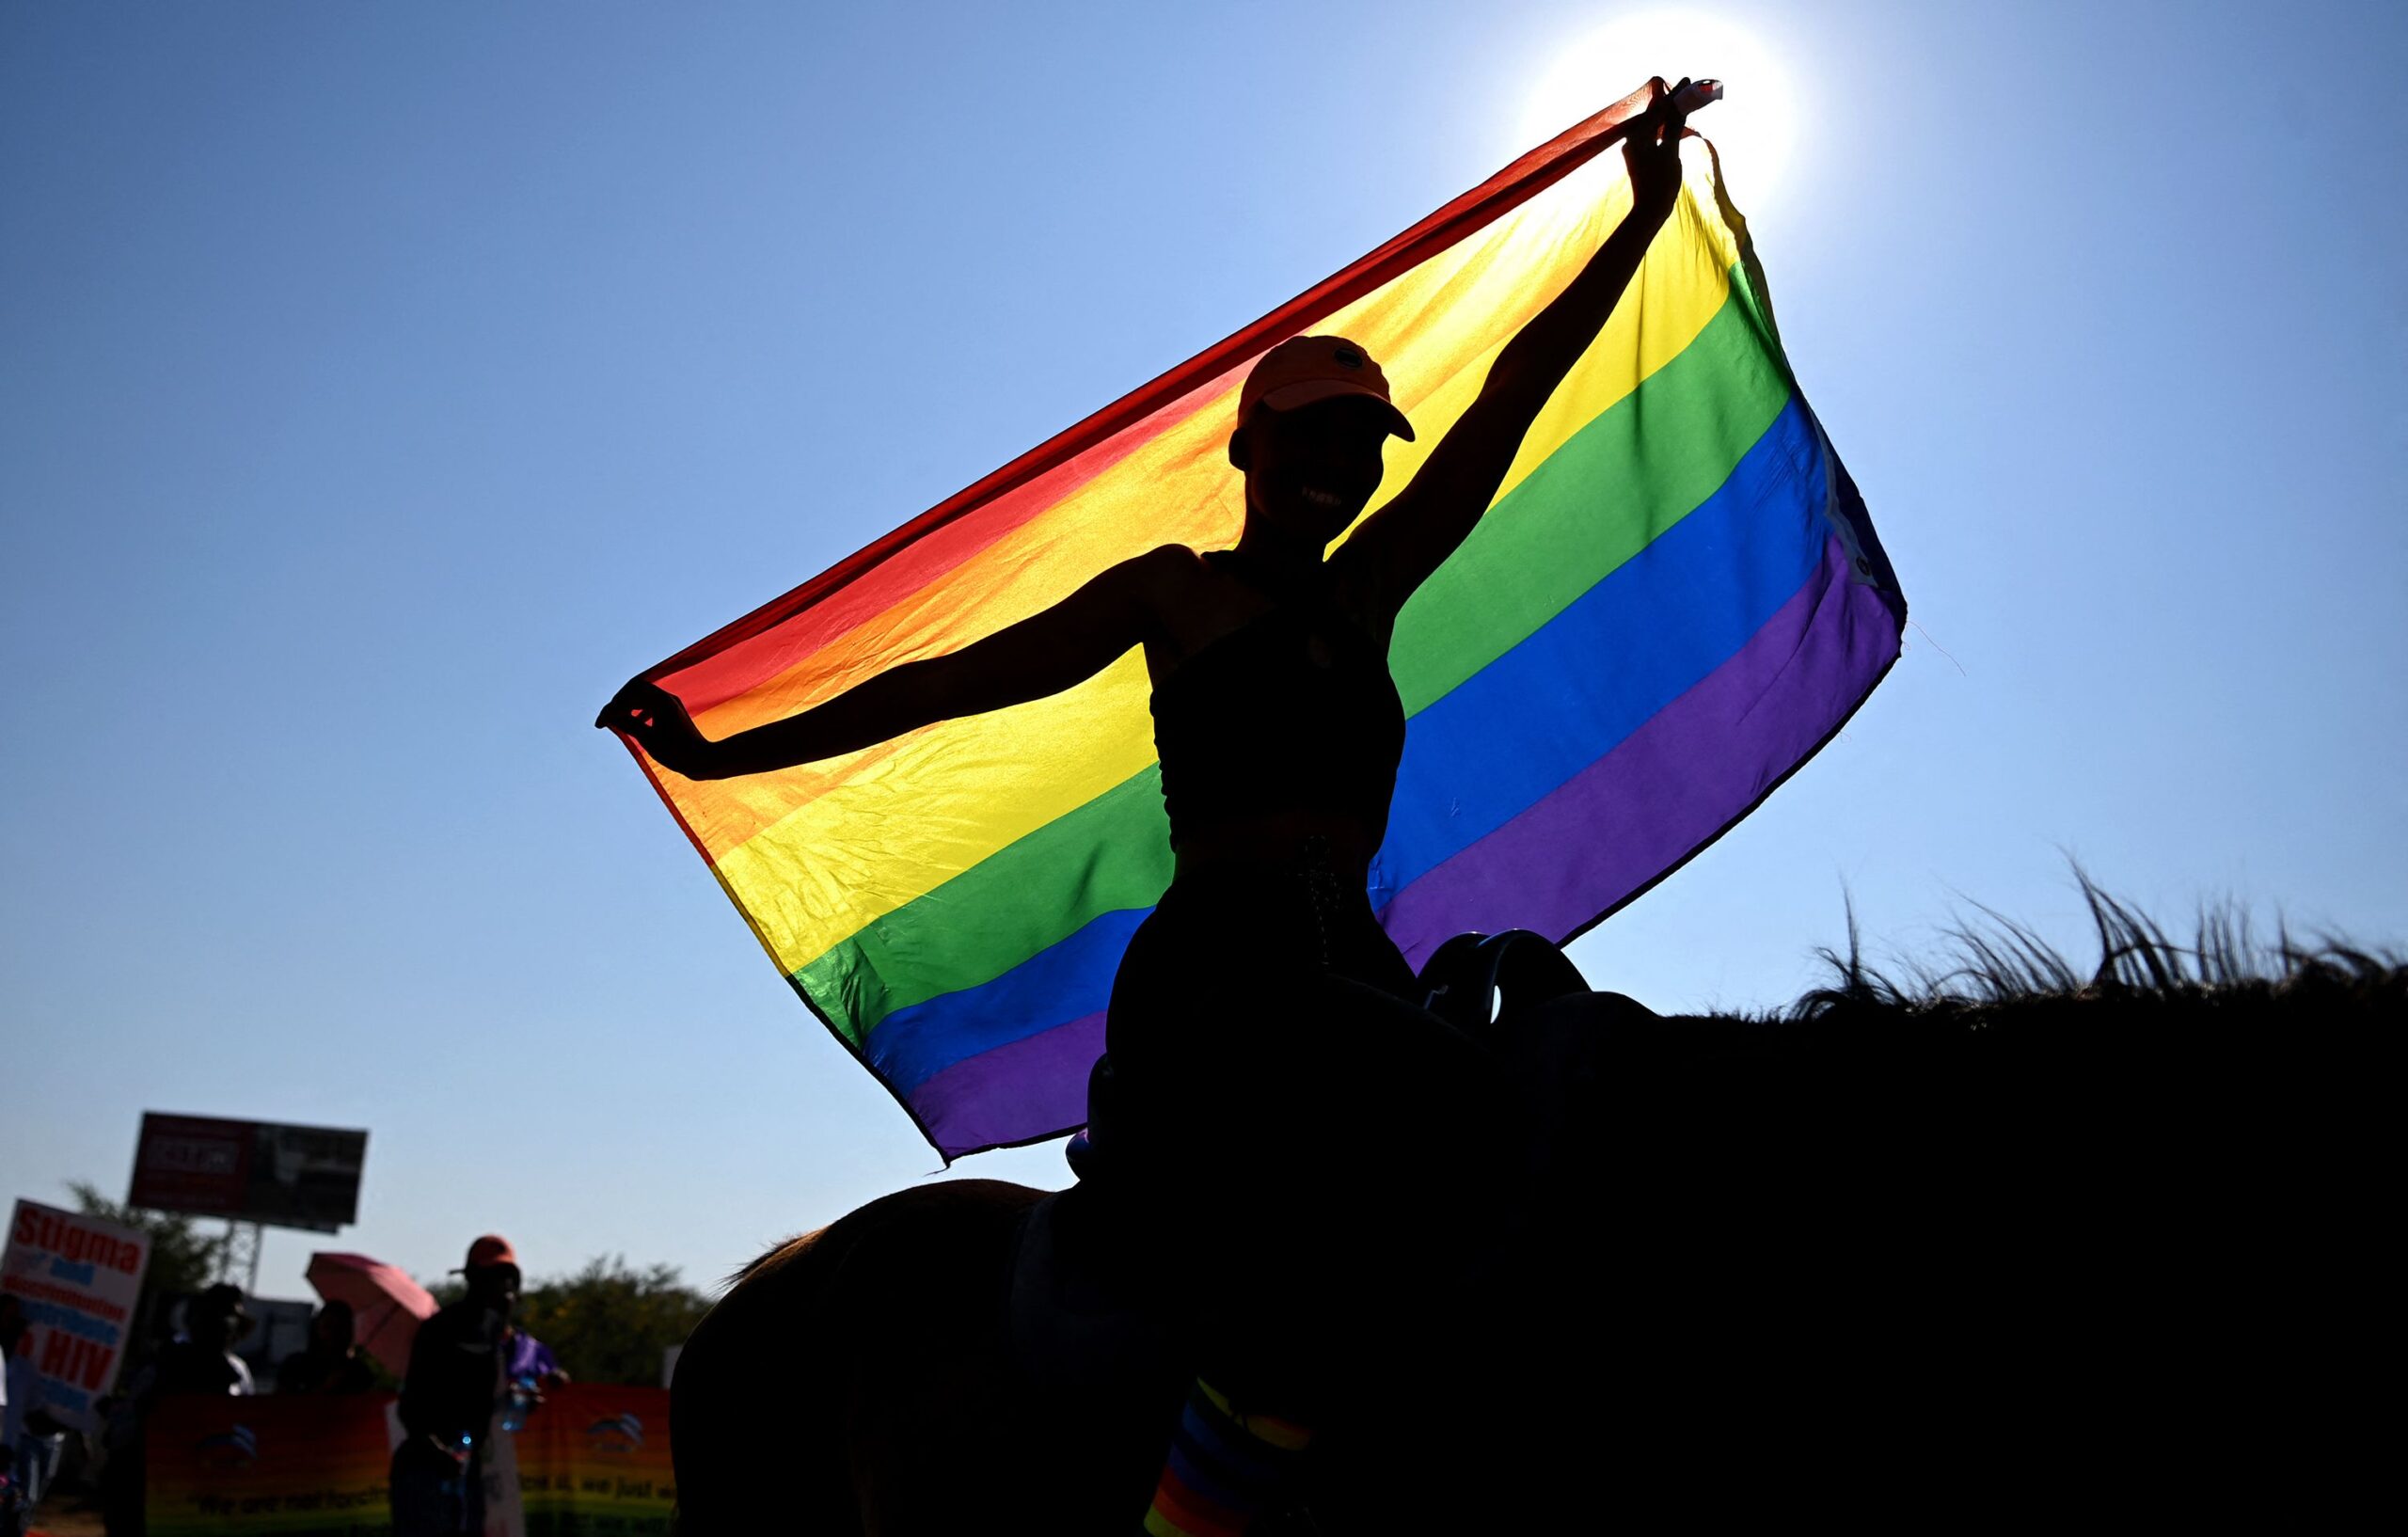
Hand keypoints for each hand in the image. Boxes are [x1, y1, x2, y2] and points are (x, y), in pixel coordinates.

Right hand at [597, 677, 711, 775]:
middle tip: (606, 719)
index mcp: (661, 700)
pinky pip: (652, 705)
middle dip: (619, 703)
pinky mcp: (674, 713)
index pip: (629, 693)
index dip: (612, 706)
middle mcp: (667, 698)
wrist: (704, 760)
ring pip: (643, 697)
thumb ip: (627, 724)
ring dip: (628, 706)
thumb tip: (609, 715)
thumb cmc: (677, 752)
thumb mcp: (647, 739)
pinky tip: (635, 724)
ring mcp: (672, 704)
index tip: (601, 724)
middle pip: (635, 690)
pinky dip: (639, 712)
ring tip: (617, 721)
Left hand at [1623, 77, 1690, 220]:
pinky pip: (1652, 134)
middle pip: (1655, 114)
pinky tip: (1672, 119)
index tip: (1687, 80)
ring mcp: (1634, 148)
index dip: (1675, 95)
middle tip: (1688, 86)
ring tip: (1683, 99)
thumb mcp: (1671, 152)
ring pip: (1653, 124)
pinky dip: (1664, 126)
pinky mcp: (1638, 156)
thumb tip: (1679, 106)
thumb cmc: (1661, 182)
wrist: (1650, 209)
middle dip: (1671, 101)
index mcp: (1637, 136)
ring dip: (1668, 113)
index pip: (1659, 109)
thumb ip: (1674, 127)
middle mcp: (1632, 139)